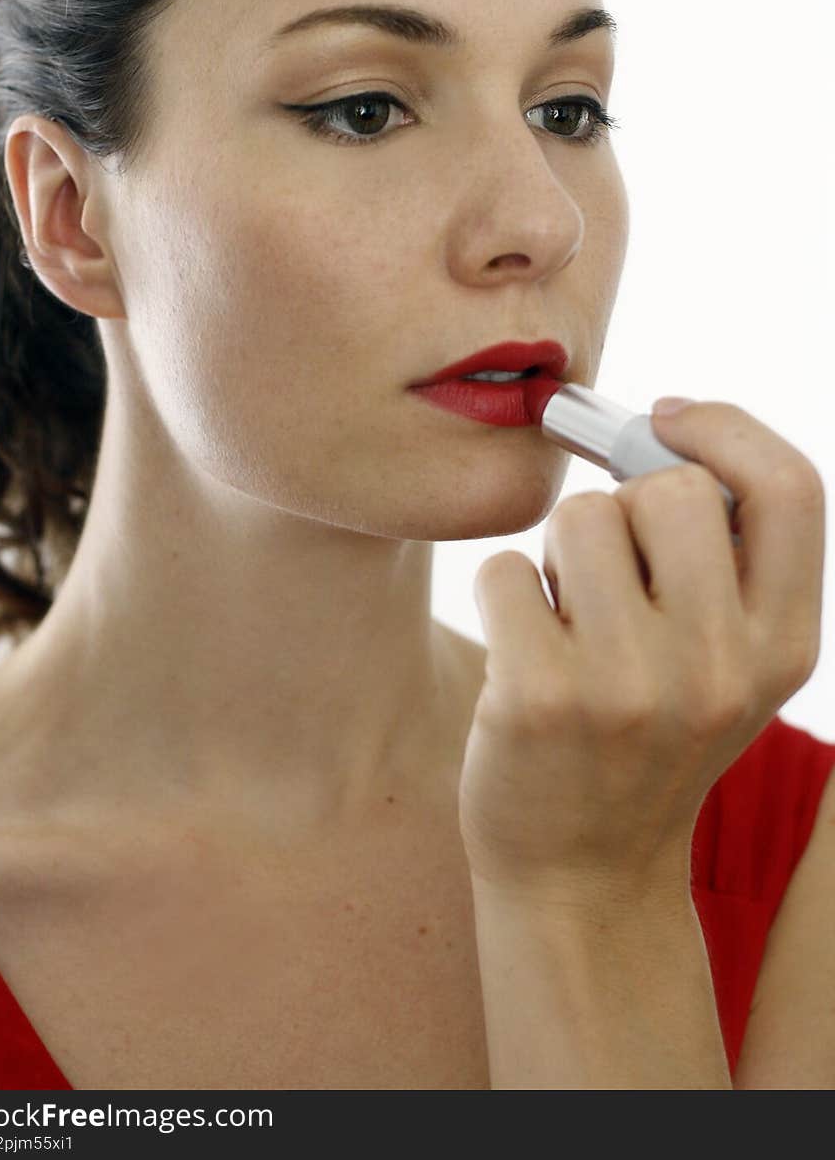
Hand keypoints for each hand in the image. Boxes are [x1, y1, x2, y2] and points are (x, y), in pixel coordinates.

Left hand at [458, 400, 824, 907]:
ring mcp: (630, 686)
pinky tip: (521, 654)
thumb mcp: (723, 666)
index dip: (728, 429)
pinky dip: (504, 593)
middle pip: (669, 489)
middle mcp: (720, 667)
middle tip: (605, 576)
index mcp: (783, 646)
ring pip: (578, 518)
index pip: (791, 488)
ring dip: (556, 556)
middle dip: (620, 511)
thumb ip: (723, 561)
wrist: (582, 874)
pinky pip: (505, 568)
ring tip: (566, 624)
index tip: (666, 420)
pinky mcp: (540, 697)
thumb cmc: (642, 742)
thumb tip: (664, 433)